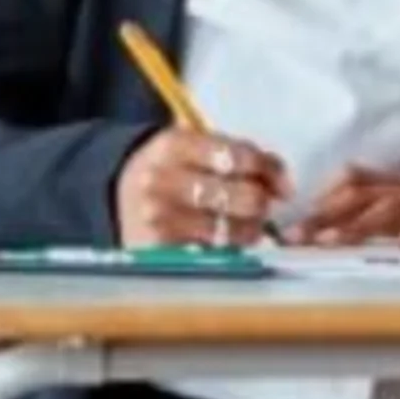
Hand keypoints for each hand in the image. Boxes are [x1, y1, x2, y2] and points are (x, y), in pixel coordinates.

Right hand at [115, 126, 293, 247]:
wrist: (117, 194)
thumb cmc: (171, 169)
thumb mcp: (194, 146)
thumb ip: (238, 154)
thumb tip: (282, 184)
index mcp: (172, 145)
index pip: (237, 156)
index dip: (270, 171)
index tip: (282, 185)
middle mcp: (161, 180)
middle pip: (241, 197)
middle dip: (261, 203)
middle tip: (263, 206)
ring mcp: (158, 217)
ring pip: (231, 230)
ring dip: (250, 230)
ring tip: (246, 225)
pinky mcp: (158, 248)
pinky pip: (212, 253)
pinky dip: (229, 249)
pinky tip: (228, 241)